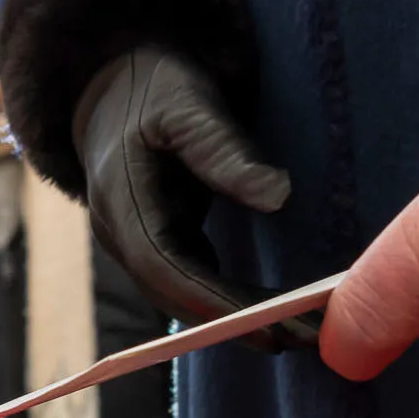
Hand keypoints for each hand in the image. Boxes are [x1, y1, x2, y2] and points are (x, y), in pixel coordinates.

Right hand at [75, 47, 292, 327]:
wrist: (109, 80)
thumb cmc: (152, 83)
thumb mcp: (187, 104)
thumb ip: (224, 151)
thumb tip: (280, 197)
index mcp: (121, 199)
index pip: (165, 267)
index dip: (216, 302)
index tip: (272, 324)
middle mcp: (121, 232)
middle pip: (177, 295)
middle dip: (241, 322)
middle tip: (309, 336)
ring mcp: (135, 241)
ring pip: (184, 296)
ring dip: (241, 319)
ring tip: (307, 331)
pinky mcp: (157, 241)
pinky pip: (191, 281)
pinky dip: (232, 301)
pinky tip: (279, 309)